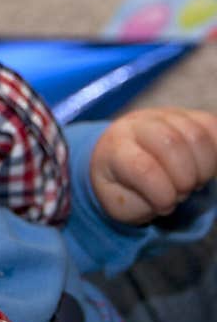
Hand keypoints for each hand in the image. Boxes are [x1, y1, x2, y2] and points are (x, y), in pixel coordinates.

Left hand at [90, 108, 216, 224]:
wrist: (124, 158)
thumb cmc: (123, 185)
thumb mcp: (120, 204)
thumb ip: (139, 204)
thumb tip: (167, 197)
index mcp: (115, 148)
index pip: (142, 166)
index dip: (162, 193)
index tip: (165, 206)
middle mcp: (138, 125)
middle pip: (171, 142)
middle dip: (184, 179)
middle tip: (180, 193)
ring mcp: (165, 116)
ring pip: (196, 136)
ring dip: (202, 169)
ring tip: (190, 182)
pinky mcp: (190, 116)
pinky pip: (212, 128)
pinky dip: (214, 155)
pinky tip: (201, 168)